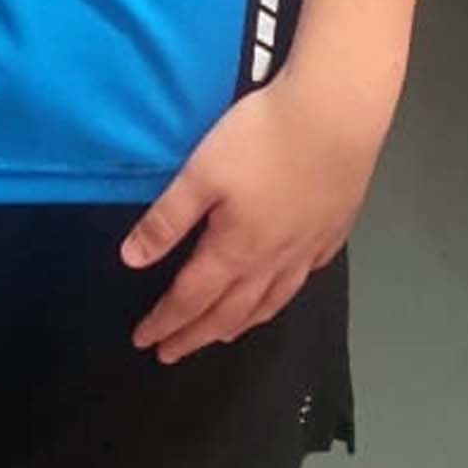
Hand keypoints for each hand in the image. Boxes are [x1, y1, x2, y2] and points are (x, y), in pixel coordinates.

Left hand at [120, 66, 392, 362]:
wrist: (336, 114)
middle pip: (229, 312)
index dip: (164, 322)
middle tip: (172, 353)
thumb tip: (131, 260)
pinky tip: (283, 287)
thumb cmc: (263, 137)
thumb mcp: (201, 171)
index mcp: (234, 250)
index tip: (143, 340)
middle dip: (196, 335)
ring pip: (269, 302)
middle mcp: (271, 261)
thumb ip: (167, 218)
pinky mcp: (333, 230)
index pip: (191, 299)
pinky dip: (284, 294)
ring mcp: (307, 248)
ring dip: (239, 324)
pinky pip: (305, 277)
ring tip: (222, 334)